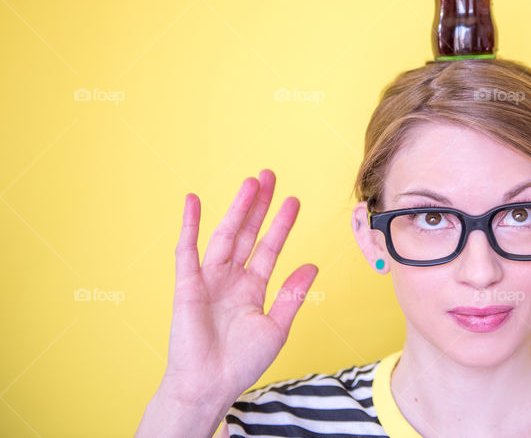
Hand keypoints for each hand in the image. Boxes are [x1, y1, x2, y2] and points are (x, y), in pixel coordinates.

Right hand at [160, 169, 317, 404]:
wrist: (210, 385)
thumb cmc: (241, 363)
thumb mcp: (276, 327)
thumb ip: (293, 295)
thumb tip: (312, 265)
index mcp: (252, 288)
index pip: (270, 247)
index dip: (281, 224)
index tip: (293, 200)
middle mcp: (231, 279)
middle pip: (247, 233)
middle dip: (259, 205)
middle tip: (269, 175)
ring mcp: (209, 279)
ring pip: (225, 235)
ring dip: (236, 208)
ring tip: (250, 182)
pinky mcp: (187, 285)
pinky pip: (187, 250)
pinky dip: (189, 225)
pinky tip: (193, 201)